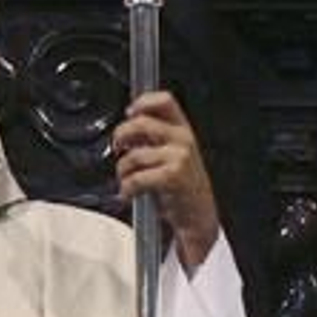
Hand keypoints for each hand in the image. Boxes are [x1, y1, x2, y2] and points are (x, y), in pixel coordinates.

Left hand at [113, 90, 219, 267]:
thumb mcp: (170, 154)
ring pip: (134, 154)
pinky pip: (136, 177)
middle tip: (119, 149)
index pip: (165, 100)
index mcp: (182, 130)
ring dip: (122, 171)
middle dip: (121, 136)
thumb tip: (127, 124)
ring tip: (127, 181)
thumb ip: (152, 137)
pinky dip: (127, 188)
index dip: (142, 102)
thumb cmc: (180, 186)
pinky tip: (130, 194)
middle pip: (141, 122)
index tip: (129, 113)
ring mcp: (180, 157)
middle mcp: (183, 139)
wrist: (198, 216)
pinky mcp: (173, 176)